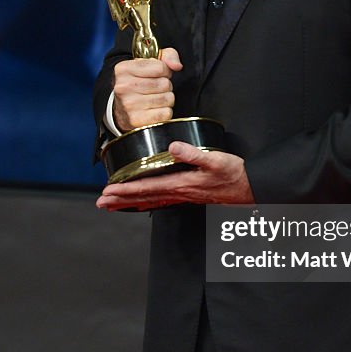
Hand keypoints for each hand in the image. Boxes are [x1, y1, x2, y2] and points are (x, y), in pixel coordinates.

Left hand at [96, 141, 254, 210]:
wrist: (249, 189)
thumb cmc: (234, 174)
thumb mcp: (216, 160)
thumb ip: (194, 154)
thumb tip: (173, 146)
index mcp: (182, 183)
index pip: (147, 187)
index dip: (126, 189)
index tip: (108, 191)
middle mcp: (179, 192)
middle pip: (144, 197)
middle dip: (121, 199)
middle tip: (101, 202)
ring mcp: (183, 196)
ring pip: (150, 201)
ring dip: (130, 203)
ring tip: (112, 205)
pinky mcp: (188, 196)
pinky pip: (161, 201)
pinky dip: (146, 203)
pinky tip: (141, 204)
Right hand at [112, 47, 181, 131]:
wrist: (120, 110)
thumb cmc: (138, 83)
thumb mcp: (149, 63)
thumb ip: (167, 56)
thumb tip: (177, 66)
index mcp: (124, 69)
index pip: (160, 67)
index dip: (165, 71)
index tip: (158, 75)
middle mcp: (124, 86)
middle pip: (164, 83)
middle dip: (165, 86)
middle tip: (156, 88)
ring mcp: (129, 104)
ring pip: (167, 98)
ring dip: (166, 99)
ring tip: (155, 98)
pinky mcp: (136, 120)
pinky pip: (165, 113)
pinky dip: (165, 112)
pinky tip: (155, 109)